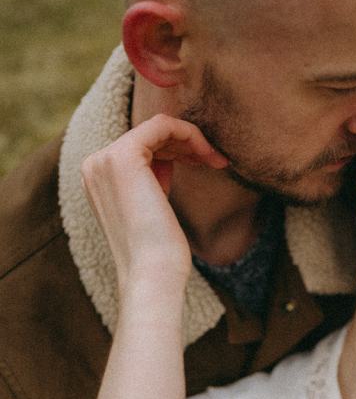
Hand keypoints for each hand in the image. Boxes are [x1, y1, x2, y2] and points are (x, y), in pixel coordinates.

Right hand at [81, 114, 227, 288]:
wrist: (152, 274)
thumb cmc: (158, 252)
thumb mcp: (151, 208)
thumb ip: (150, 180)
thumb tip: (169, 158)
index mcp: (98, 178)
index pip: (140, 147)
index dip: (176, 150)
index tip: (206, 163)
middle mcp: (94, 165)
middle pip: (149, 136)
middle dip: (187, 144)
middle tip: (217, 161)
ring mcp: (105, 159)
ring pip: (157, 127)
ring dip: (192, 140)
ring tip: (217, 160)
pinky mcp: (124, 156)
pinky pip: (162, 124)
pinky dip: (189, 133)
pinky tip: (207, 153)